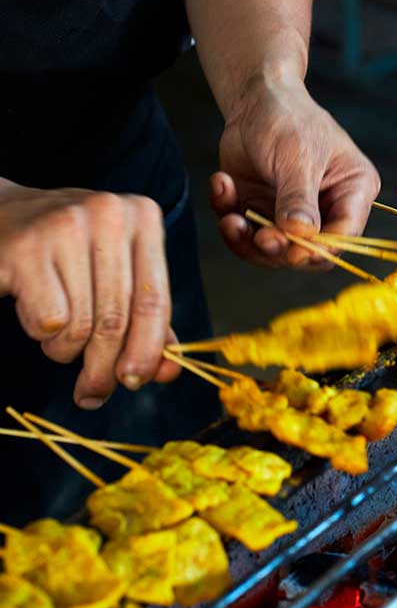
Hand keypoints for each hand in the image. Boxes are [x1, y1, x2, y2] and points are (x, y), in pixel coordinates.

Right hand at [0, 182, 179, 408]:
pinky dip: (42, 334)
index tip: (136, 382)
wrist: (0, 216)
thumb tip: (168, 372)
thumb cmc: (69, 251)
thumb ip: (147, 320)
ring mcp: (66, 226)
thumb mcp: (117, 273)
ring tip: (58, 337)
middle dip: (105, 368)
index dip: (149, 351)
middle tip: (93, 393)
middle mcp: (109, 214)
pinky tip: (35, 314)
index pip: (155, 301)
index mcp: (143, 218)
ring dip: (68, 350)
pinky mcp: (25, 247)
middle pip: (118, 318)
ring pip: (81, 325)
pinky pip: (49, 320)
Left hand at [211, 72, 380, 266]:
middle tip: (258, 236)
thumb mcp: (297, 156)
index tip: (294, 253)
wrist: (253, 101)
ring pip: (273, 251)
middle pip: (308, 251)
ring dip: (247, 240)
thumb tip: (301, 235)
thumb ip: (299, 198)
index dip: (320, 249)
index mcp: (352, 191)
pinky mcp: (262, 214)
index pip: (344, 234)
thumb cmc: (288, 119)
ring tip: (229, 218)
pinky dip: (228, 215)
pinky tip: (221, 184)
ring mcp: (292, 216)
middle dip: (279, 249)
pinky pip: (244, 233)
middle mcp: (326, 209)